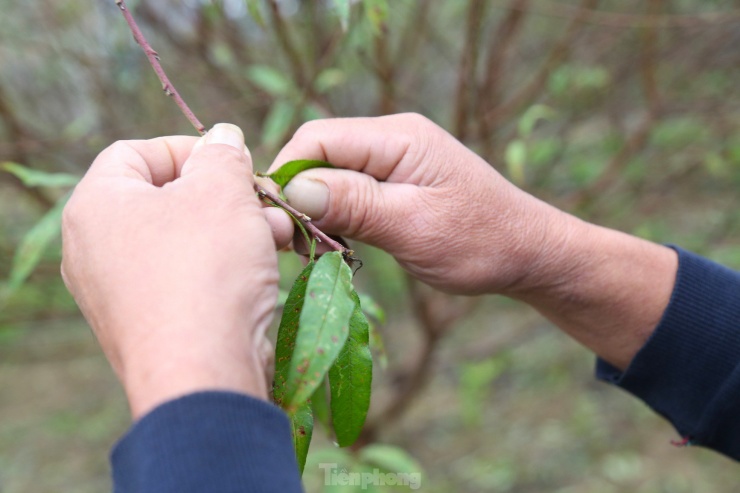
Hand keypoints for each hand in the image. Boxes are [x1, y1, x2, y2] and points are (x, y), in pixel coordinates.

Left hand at [61, 124, 292, 418]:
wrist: (203, 374)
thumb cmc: (206, 269)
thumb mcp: (223, 192)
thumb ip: (223, 155)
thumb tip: (223, 138)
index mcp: (96, 205)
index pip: (135, 151)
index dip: (190, 148)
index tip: (235, 161)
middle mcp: (95, 249)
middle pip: (164, 198)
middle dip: (224, 194)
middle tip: (264, 198)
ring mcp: (117, 293)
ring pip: (182, 240)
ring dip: (234, 228)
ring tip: (278, 233)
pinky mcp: (147, 325)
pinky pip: (184, 279)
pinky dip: (222, 266)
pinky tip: (263, 266)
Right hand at [271, 114, 676, 369]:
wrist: (529, 254)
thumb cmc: (480, 243)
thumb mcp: (413, 227)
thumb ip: (354, 204)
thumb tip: (294, 189)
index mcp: (398, 138)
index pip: (317, 139)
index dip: (287, 176)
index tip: (278, 224)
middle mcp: (394, 138)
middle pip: (320, 152)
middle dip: (300, 193)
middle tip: (296, 244)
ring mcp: (398, 158)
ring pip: (333, 171)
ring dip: (318, 206)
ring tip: (318, 247)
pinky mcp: (401, 180)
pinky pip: (353, 187)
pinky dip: (338, 212)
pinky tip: (339, 240)